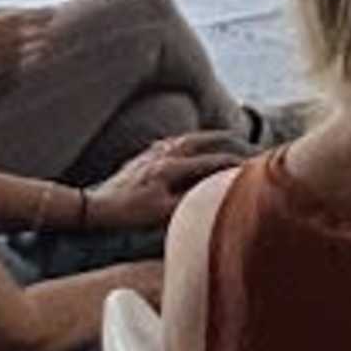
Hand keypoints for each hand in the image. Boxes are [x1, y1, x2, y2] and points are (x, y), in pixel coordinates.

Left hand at [89, 132, 246, 232]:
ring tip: (228, 139)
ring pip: (189, 138)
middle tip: (249, 143)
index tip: (256, 167)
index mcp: (170, 166)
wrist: (94, 206)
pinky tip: (193, 144)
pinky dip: (191, 140)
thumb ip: (190, 200)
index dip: (236, 164)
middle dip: (229, 140)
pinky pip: (174, 141)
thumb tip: (215, 193)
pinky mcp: (145, 155)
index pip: (212, 161)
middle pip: (204, 140)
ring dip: (211, 137)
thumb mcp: (161, 213)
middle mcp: (164, 153)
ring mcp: (153, 151)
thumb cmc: (127, 213)